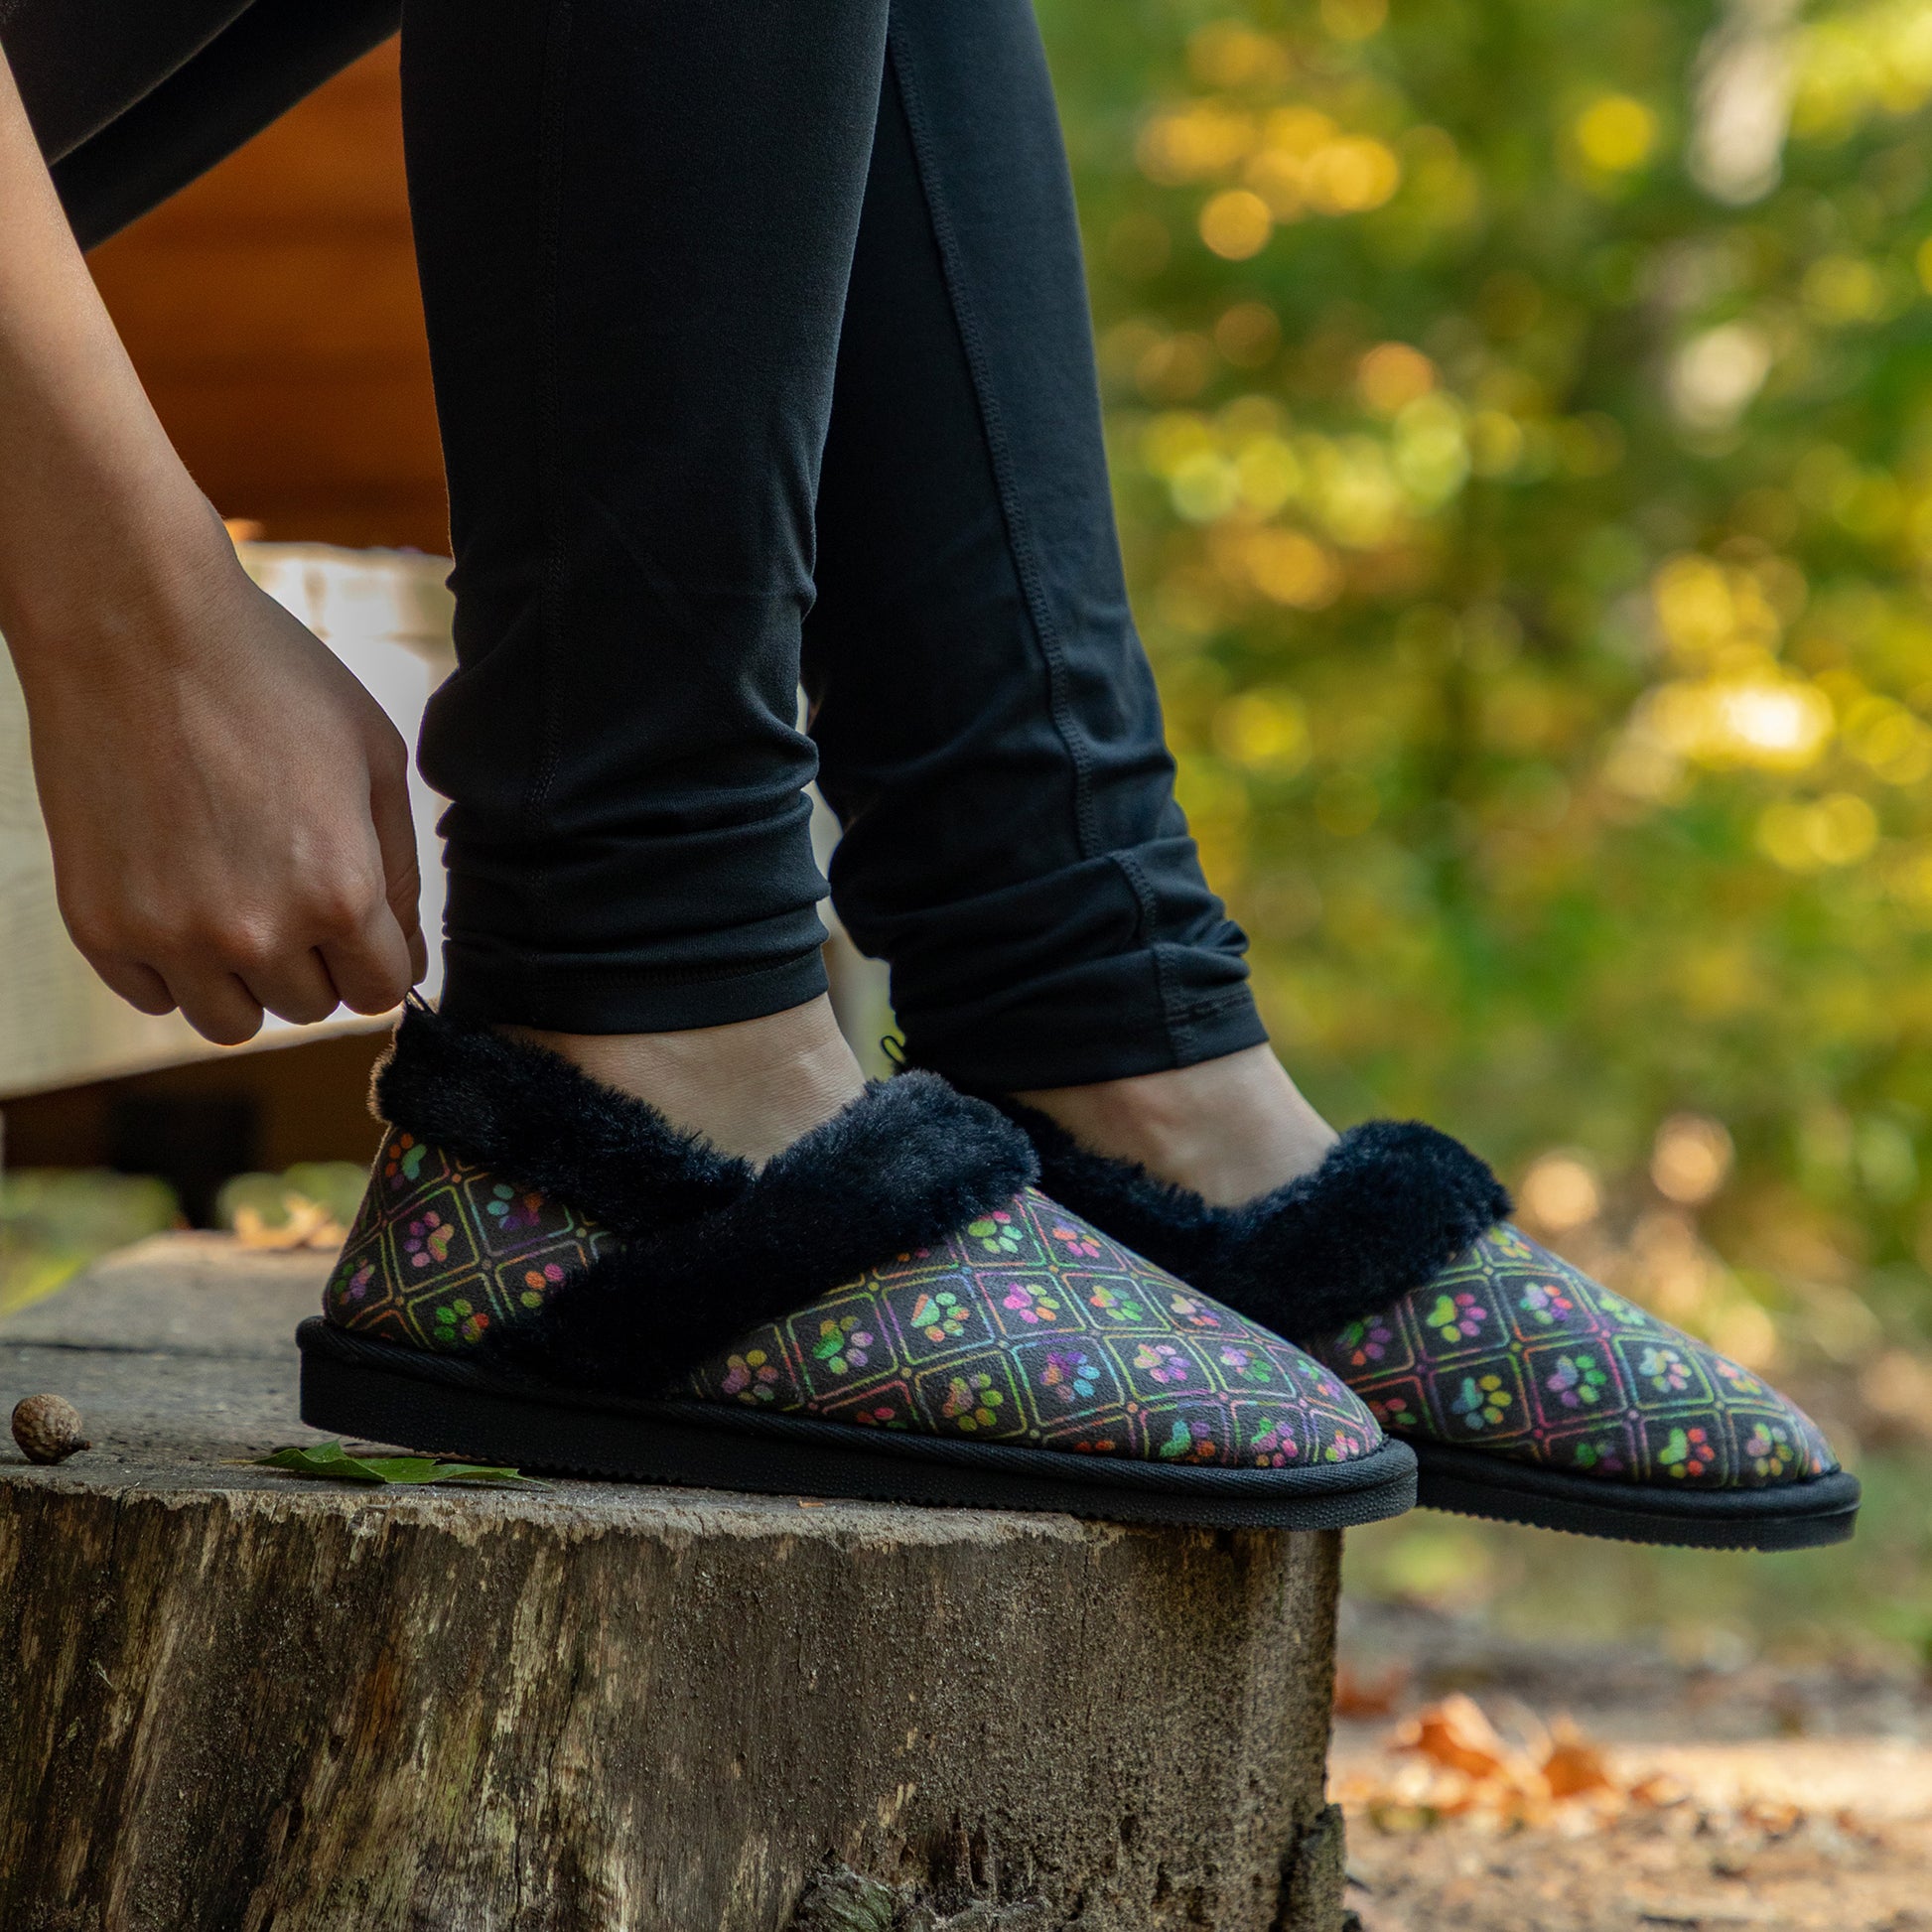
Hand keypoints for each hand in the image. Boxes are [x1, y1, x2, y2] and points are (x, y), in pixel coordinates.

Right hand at [18, 554, 427, 1044]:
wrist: (135, 626)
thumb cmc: (271, 682)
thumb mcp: (376, 763)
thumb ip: (397, 873)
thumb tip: (406, 960)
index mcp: (338, 896)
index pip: (380, 993)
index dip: (376, 959)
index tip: (355, 922)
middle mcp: (255, 934)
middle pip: (309, 1008)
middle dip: (313, 962)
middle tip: (285, 883)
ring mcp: (169, 937)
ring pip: (231, 1023)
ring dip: (245, 980)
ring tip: (235, 899)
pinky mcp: (98, 927)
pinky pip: (154, 998)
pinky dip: (172, 966)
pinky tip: (177, 892)